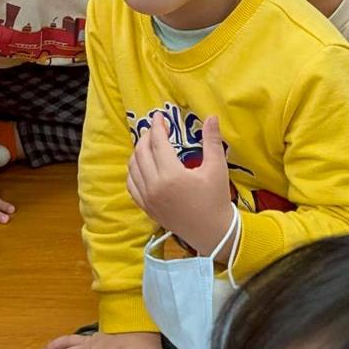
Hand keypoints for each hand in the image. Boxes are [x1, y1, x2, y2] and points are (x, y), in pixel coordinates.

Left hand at [127, 114, 232, 256]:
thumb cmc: (216, 199)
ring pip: (133, 167)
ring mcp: (148, 198)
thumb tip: (211, 116)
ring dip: (139, 152)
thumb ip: (212, 140)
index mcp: (171, 175)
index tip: (160, 116)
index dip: (157, 126)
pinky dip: (133, 171)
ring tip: (150, 144)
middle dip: (147, 136)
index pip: (158, 143)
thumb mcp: (217, 168)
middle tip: (157, 129)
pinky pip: (131, 185)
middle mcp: (154, 186)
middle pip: (141, 152)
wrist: (212, 232)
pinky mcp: (146, 207)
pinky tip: (142, 165)